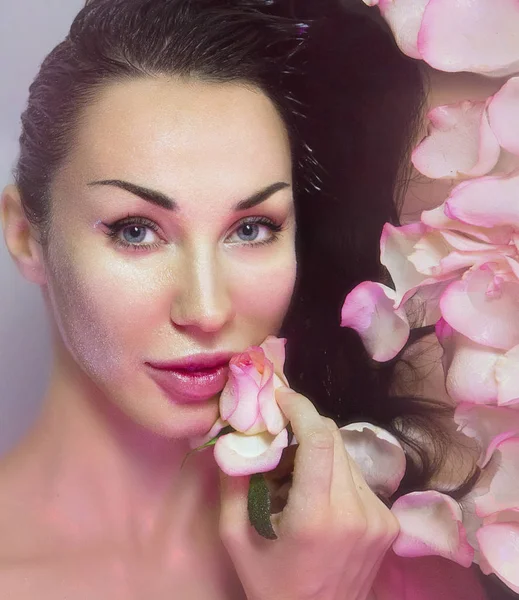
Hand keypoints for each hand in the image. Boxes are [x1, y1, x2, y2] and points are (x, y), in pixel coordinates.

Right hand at [218, 386, 398, 599]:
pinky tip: (316, 491)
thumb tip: (233, 438)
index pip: (320, 439)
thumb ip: (233, 486)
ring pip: (346, 455)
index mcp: (317, 517)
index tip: (280, 396)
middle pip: (334, 439)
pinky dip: (333, 471)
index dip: (301, 408)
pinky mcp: (388, 522)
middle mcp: (356, 511)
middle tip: (279, 426)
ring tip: (293, 466)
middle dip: (305, 423)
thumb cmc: (272, 587)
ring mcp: (379, 516)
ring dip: (318, 447)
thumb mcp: (237, 541)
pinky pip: (357, 477)